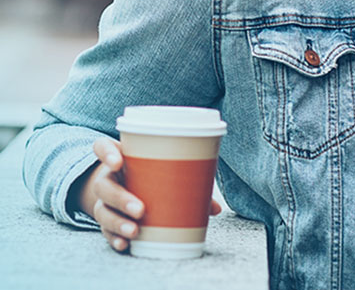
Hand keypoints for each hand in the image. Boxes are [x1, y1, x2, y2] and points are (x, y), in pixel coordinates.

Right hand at [76, 138, 221, 252]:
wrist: (121, 185)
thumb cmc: (147, 172)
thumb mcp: (160, 169)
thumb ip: (187, 181)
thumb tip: (216, 208)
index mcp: (119, 156)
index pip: (101, 148)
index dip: (106, 153)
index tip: (118, 161)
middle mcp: (107, 177)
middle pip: (105, 186)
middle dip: (121, 198)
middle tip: (141, 209)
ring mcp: (103, 199)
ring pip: (102, 210)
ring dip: (117, 222)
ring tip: (135, 230)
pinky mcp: (105, 218)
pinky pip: (103, 230)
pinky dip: (114, 237)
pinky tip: (125, 244)